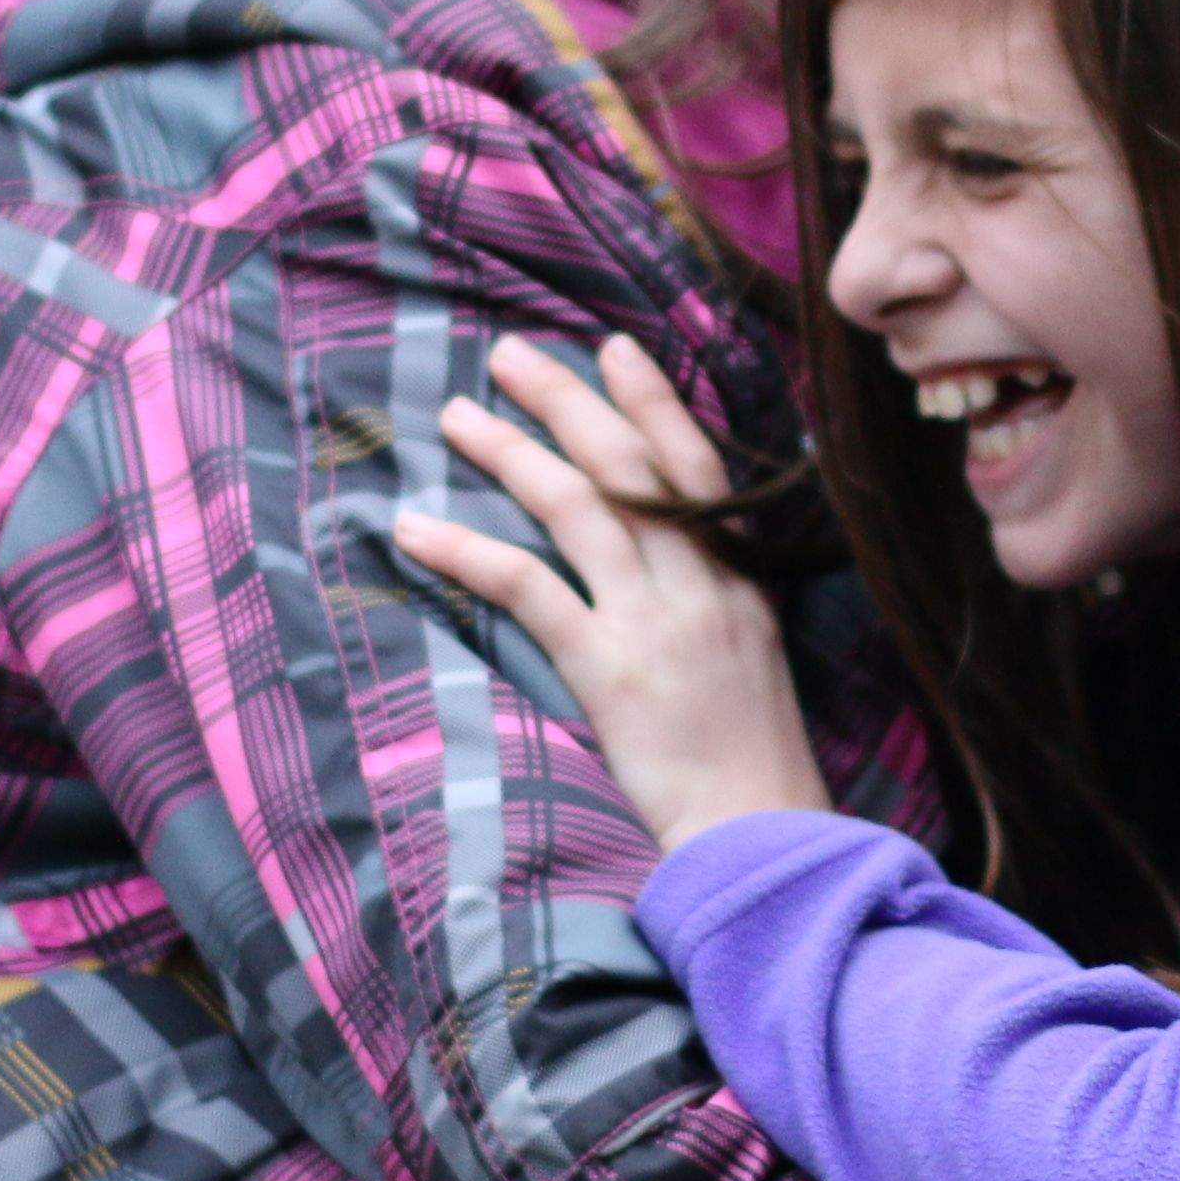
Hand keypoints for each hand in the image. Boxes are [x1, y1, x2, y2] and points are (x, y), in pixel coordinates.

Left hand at [389, 333, 834, 853]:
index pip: (696, 468)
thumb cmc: (754, 769)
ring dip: (511, 451)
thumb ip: (718, 608)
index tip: (616, 347)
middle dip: (568, 400)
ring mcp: (658, 621)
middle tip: (511, 355)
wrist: (764, 833)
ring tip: (456, 415)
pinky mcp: (610, 667)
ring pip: (579, 506)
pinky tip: (415, 529)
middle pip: (631, 465)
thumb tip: (669, 571)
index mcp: (740, 583)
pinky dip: (466, 551)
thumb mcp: (753, 667)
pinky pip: (528, 588)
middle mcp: (703, 585)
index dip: (654, 402)